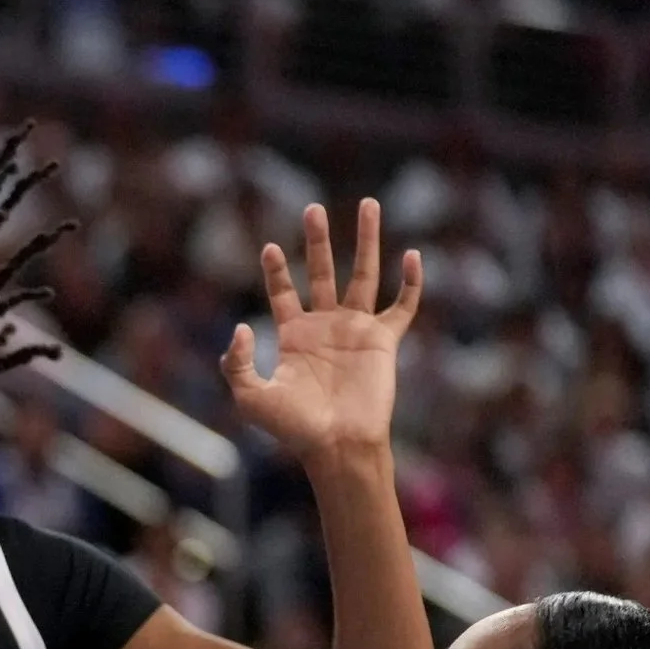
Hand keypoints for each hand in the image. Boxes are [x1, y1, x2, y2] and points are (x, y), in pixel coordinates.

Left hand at [223, 199, 422, 463]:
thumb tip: (241, 327)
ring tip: (368, 204)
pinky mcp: (384, 341)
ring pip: (363, 274)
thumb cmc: (293, 427)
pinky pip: (402, 306)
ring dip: (366, 240)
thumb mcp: (250, 396)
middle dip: (318, 240)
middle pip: (322, 271)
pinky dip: (411, 283)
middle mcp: (325, 326)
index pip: (283, 292)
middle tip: (312, 208)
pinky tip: (412, 256)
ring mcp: (356, 330)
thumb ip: (236, 363)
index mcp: (293, 335)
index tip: (269, 247)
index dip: (276, 270)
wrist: (336, 444)